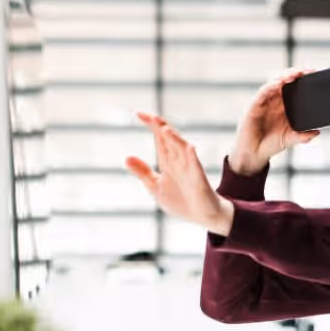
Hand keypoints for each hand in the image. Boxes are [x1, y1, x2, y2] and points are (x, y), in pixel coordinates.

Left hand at [126, 114, 233, 234]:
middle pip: (169, 140)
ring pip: (182, 149)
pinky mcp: (199, 179)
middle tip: (150, 116)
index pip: (159, 139)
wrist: (202, 216)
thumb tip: (127, 158)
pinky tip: (189, 147)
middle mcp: (179, 161)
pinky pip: (196, 165)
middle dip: (161, 128)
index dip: (151, 126)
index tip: (139, 113)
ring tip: (165, 129)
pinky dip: (192, 156)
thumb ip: (143, 172)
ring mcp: (190, 169)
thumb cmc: (181, 201)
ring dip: (174, 139)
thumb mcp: (156, 187)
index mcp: (168, 162)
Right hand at [230, 69, 320, 174]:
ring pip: (275, 83)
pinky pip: (263, 92)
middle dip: (296, 74)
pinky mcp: (255, 105)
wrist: (254, 154)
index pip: (295, 88)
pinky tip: (279, 83)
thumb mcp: (291, 139)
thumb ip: (303, 136)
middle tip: (308, 71)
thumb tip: (317, 132)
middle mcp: (275, 101)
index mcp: (285, 106)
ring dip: (285, 76)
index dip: (304, 81)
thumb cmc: (270, 144)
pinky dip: (271, 86)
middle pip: (286, 81)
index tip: (316, 75)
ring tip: (296, 74)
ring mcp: (265, 102)